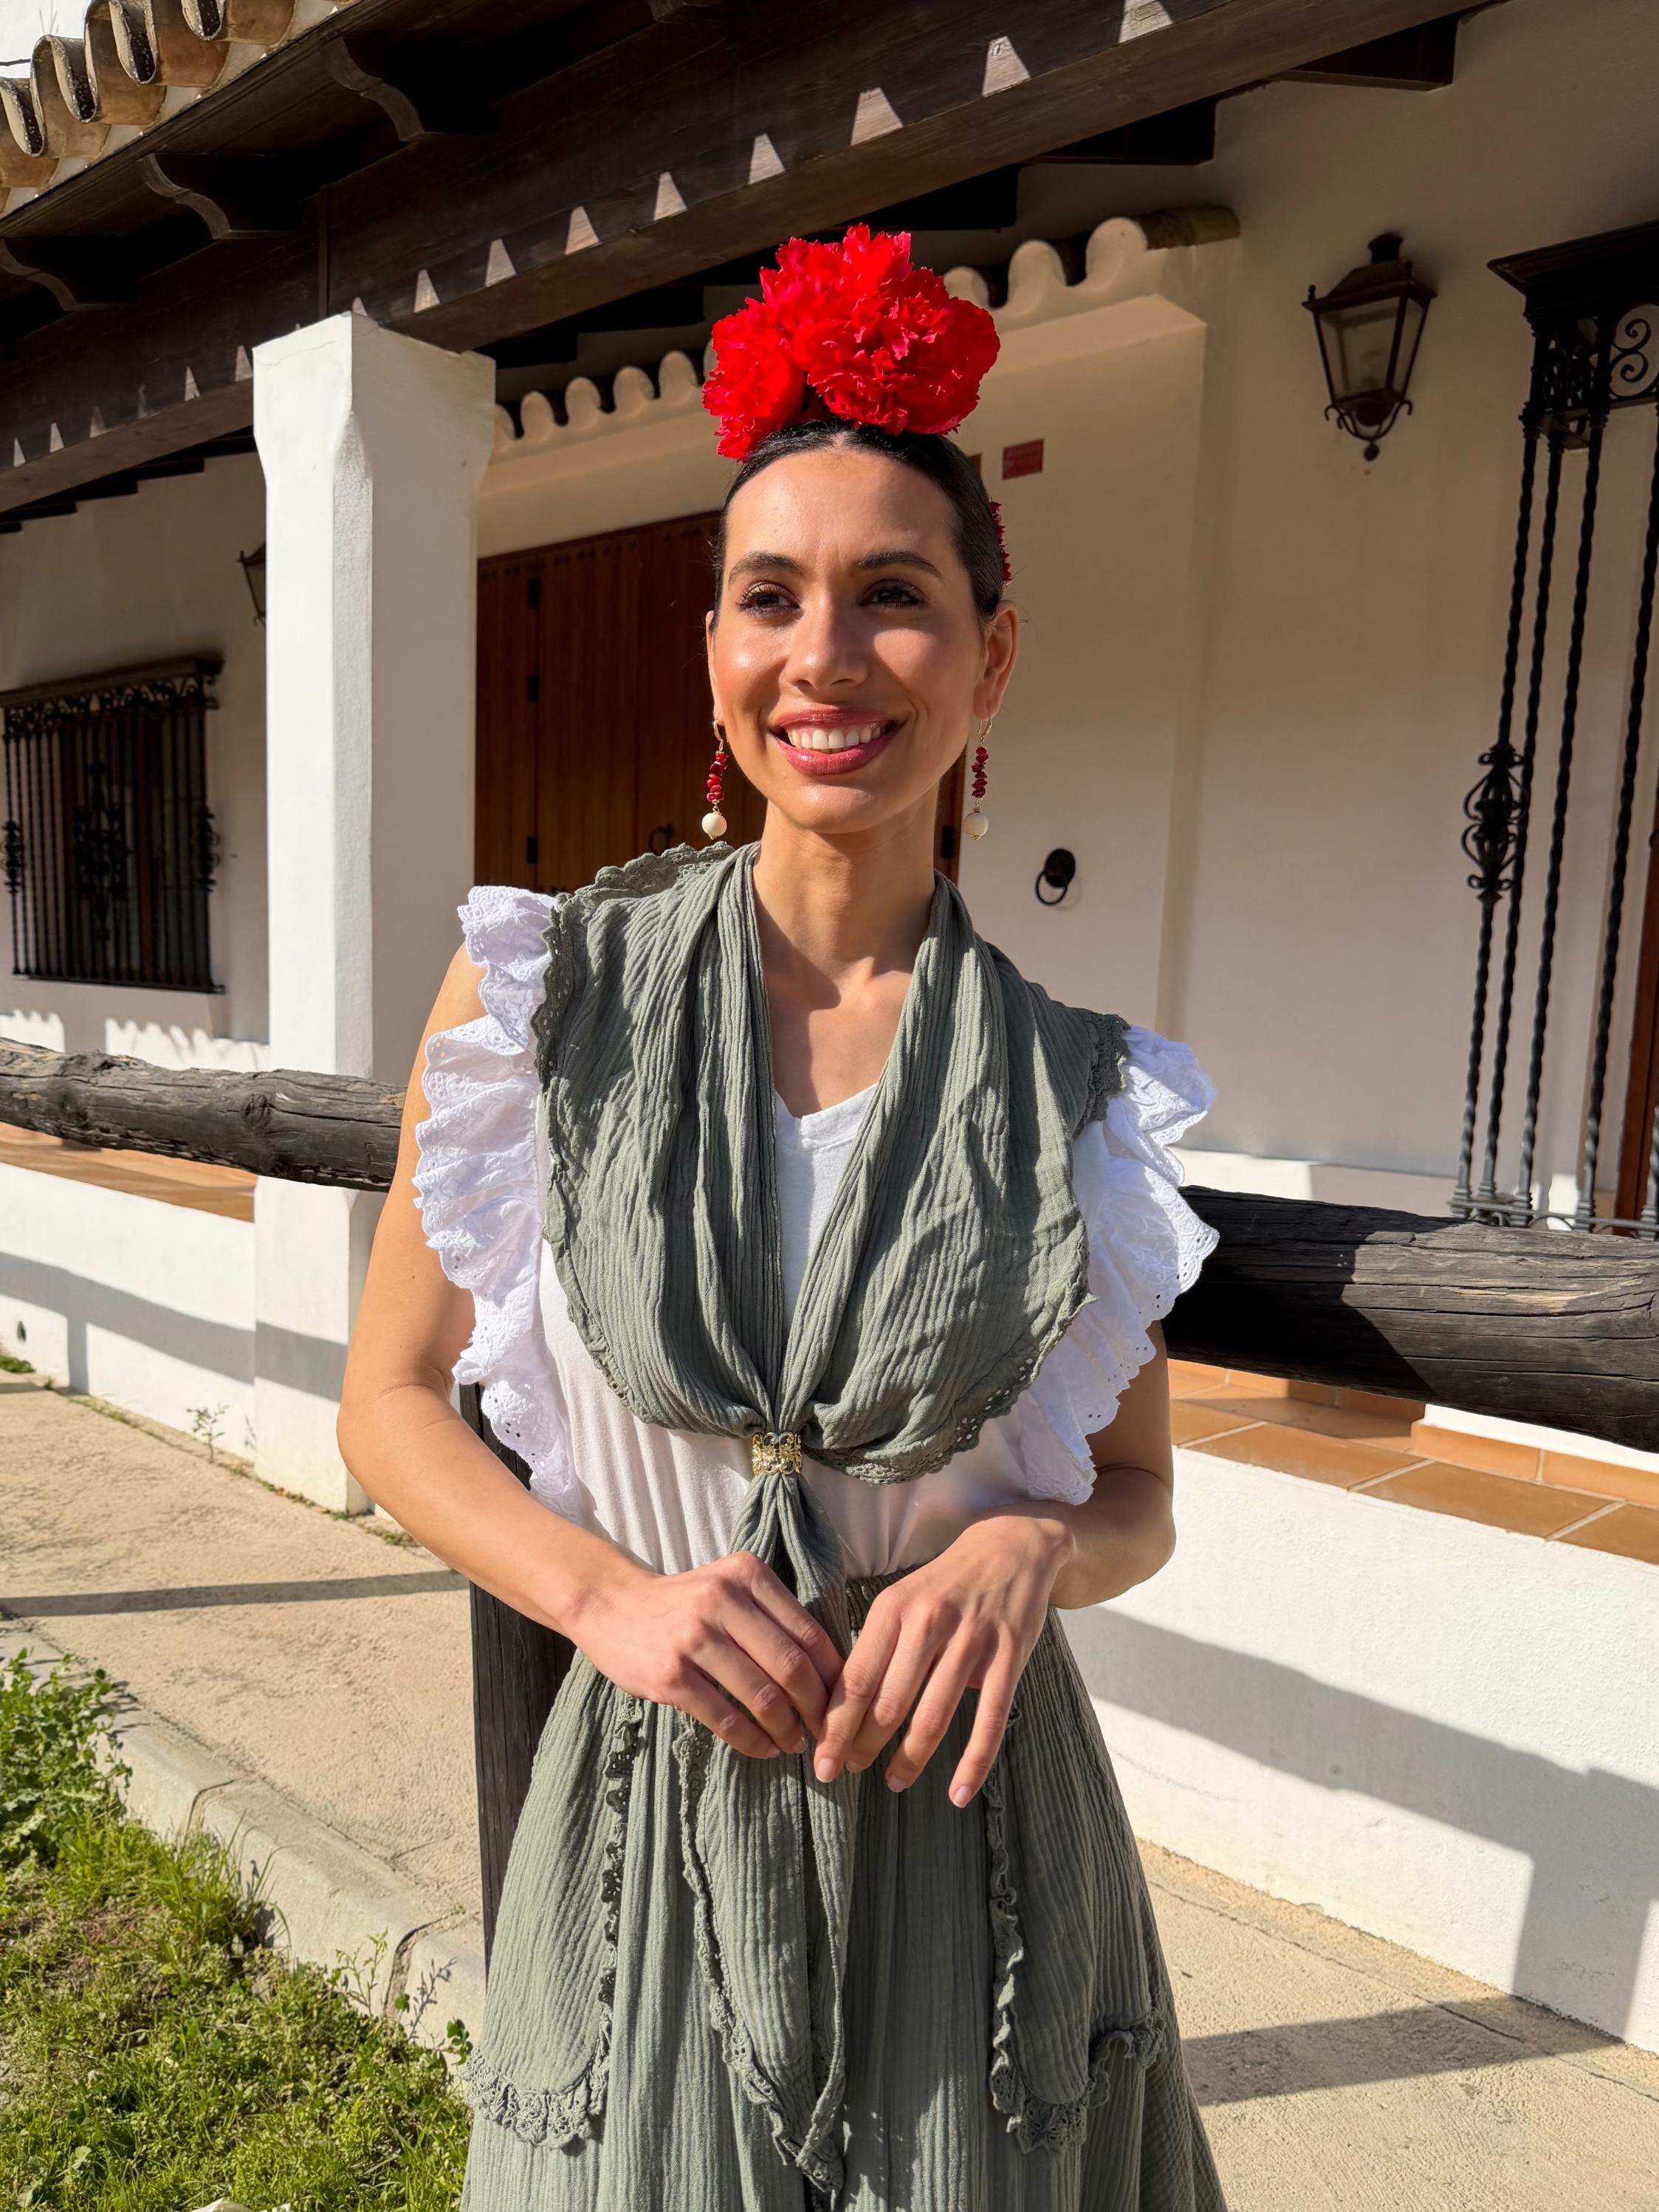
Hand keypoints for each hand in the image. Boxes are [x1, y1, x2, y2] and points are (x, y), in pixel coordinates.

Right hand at [567, 1547, 841, 1760]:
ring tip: (794, 1744)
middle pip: (791, 1665)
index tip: (844, 1703)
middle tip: (825, 1732)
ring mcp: (695, 1638)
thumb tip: (828, 1673)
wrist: (612, 1606)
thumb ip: (773, 1617)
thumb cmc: (684, 1604)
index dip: (833, 1676)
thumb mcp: (729, 1589)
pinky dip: (752, 1741)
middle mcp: (723, 1599)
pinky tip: (763, 1749)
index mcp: (747, 1574)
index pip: (808, 1631)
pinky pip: (725, 1717)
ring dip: (786, 1729)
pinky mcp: (671, 1675)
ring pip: (762, 1695)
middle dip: (816, 1707)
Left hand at [812, 1511, 1072, 1806]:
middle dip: (864, 1746)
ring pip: (933, 1716)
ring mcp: (972, 1639)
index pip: (856, 1680)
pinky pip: (989, 1720)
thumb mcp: (902, 1601)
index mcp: (893, 1609)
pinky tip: (958, 1793)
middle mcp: (929, 1622)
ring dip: (909, 1759)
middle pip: (889, 1702)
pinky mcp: (1009, 1656)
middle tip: (851, 1772)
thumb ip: (877, 1649)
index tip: (823, 1760)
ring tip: (893, 1781)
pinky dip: (973, 1763)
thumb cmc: (945, 1586)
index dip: (836, 1727)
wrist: (1011, 1548)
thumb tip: (844, 1711)